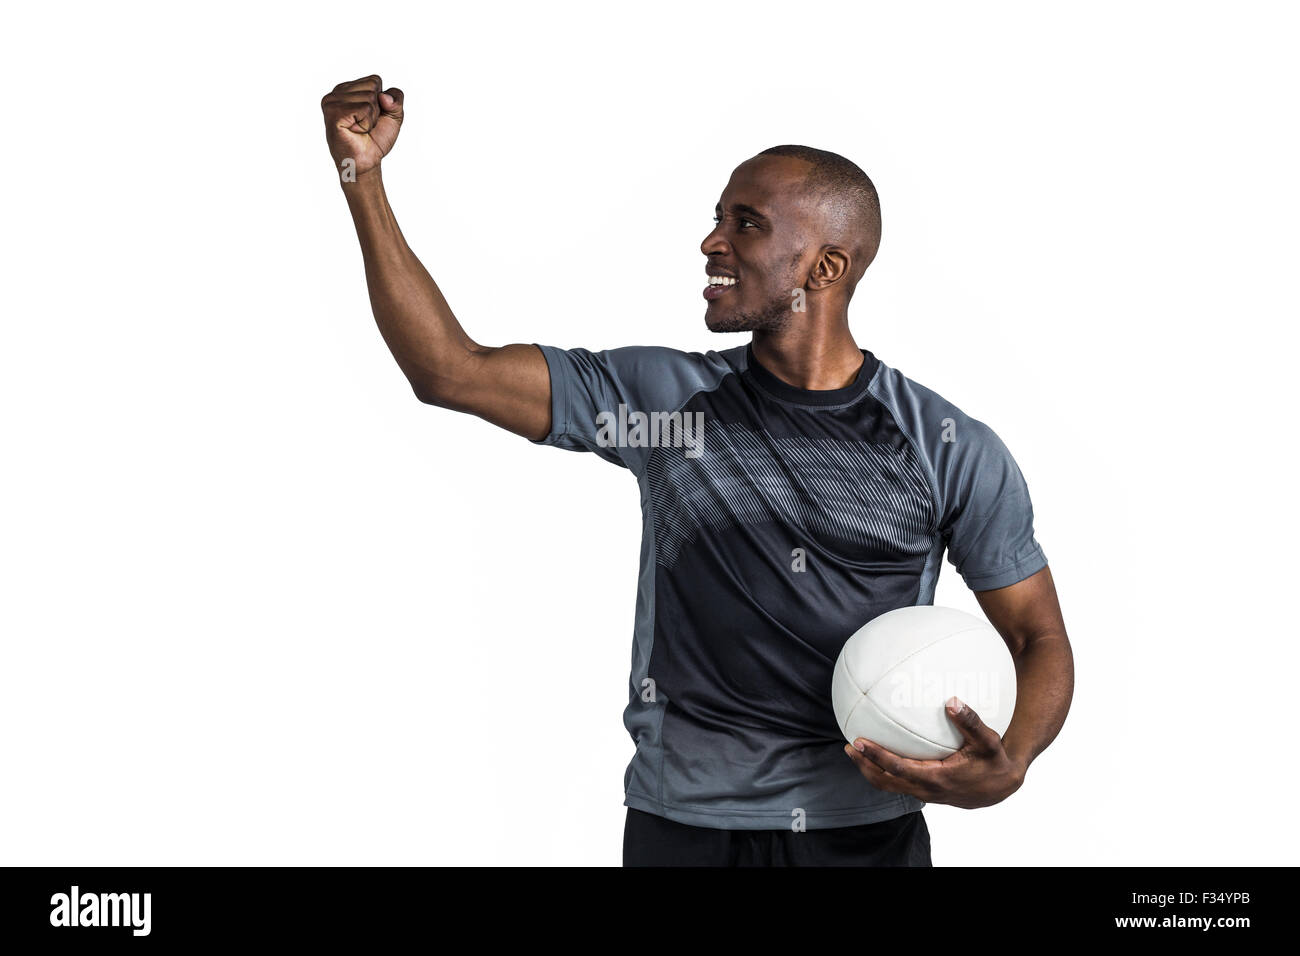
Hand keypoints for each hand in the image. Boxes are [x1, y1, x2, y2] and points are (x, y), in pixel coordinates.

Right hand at [320, 74, 403, 178]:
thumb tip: (383, 96)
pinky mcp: (334, 112)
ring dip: (371, 119)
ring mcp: (333, 101)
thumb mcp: (394, 115)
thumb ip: (396, 97)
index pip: (375, 80)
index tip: (370, 117)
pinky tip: (355, 131)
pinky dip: (366, 123)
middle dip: (377, 110)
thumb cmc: (375, 139)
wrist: (366, 162)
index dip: (381, 102)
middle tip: (364, 125)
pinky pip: (364, 108)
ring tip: (359, 129)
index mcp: (348, 89)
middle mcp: (337, 92)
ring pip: (370, 98)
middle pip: (373, 87)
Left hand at [843, 697, 1025, 808]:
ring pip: (889, 785)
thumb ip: (970, 721)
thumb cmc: (994, 761)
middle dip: (864, 765)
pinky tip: (878, 755)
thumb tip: (952, 701)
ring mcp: (925, 793)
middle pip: (885, 781)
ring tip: (854, 752)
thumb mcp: (987, 741)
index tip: (859, 742)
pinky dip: (883, 772)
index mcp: (937, 778)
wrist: (1001, 787)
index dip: (876, 756)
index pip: (898, 768)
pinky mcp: (926, 792)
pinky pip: (898, 784)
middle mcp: (927, 789)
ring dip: (870, 770)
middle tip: (848, 746)